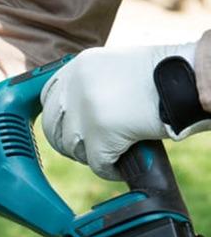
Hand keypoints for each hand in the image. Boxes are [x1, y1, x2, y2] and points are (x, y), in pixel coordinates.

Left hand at [41, 43, 209, 179]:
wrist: (189, 78)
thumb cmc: (162, 76)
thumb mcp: (115, 68)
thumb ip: (90, 86)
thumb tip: (73, 115)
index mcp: (77, 67)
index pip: (48, 99)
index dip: (57, 119)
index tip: (66, 130)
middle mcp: (76, 85)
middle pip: (53, 127)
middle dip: (68, 142)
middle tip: (88, 148)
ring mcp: (87, 110)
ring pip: (72, 148)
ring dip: (90, 155)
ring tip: (111, 152)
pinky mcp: (102, 134)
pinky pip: (97, 164)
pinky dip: (109, 170)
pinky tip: (121, 166)